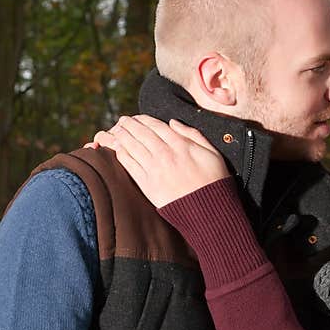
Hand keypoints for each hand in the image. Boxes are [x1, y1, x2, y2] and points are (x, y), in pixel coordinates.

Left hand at [94, 114, 230, 207]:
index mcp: (181, 145)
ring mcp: (154, 169)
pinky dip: (121, 153)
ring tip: (116, 129)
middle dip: (129, 124)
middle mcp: (165, 154)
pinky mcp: (146, 184)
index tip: (137, 117)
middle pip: (140, 132)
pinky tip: (117, 148)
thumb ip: (193, 134)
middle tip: (122, 120)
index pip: (156, 125)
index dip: (143, 119)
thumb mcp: (212, 153)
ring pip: (131, 145)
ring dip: (121, 135)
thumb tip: (173, 122)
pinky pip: (129, 164)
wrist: (207, 211)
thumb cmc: (213, 182)